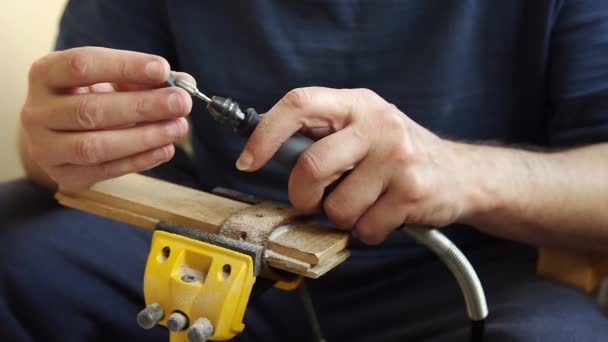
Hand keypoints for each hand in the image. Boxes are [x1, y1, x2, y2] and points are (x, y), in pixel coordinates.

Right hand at [20, 47, 191, 188]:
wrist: (60, 132)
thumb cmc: (90, 96)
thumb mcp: (111, 79)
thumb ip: (144, 78)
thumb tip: (185, 83)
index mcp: (45, 74)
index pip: (82, 65)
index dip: (124, 66)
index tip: (162, 70)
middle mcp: (37, 111)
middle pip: (90, 110)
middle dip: (142, 107)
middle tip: (180, 103)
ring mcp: (45, 147)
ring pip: (94, 146)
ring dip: (144, 137)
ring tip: (178, 128)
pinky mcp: (63, 175)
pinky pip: (104, 170)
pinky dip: (140, 160)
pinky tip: (165, 148)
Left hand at [236, 87, 481, 244]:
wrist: (462, 174)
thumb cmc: (398, 153)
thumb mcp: (363, 129)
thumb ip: (323, 134)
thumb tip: (265, 150)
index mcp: (357, 104)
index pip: (299, 103)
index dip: (266, 133)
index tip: (248, 160)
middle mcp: (378, 124)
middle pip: (310, 166)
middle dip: (302, 196)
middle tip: (311, 201)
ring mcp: (397, 158)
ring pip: (337, 207)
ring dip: (342, 216)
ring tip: (364, 203)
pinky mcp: (412, 192)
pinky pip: (366, 228)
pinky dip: (368, 230)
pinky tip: (385, 215)